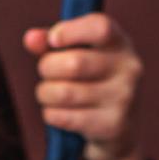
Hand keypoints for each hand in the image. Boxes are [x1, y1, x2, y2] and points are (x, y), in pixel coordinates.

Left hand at [23, 12, 142, 159]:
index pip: (99, 27)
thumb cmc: (91, 84)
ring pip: (65, 93)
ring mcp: (123, 98)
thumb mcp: (77, 56)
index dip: (70, 31)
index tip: (53, 40)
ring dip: (45, 94)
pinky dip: (51, 115)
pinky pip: (66, 118)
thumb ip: (53, 44)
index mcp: (120, 43)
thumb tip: (30, 39)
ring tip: (47, 95)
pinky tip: (55, 113)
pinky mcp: (112, 126)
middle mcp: (128, 69)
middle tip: (45, 75)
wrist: (117, 132)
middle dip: (47, 68)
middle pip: (74, 63)